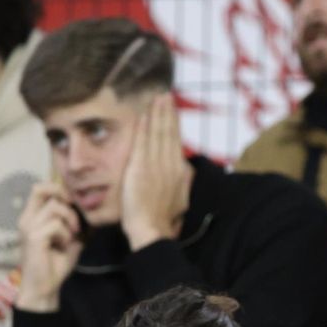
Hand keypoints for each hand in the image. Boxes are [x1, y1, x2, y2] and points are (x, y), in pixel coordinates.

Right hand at [16, 181, 82, 312]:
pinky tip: (64, 245)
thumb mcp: (70, 239)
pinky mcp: (33, 238)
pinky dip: (66, 234)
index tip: (73, 202)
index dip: (57, 188)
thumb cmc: (55, 264)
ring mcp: (28, 227)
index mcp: (33, 217)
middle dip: (65, 200)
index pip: (39, 189)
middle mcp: (27, 219)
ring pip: (54, 207)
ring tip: (72, 236)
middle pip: (42, 189)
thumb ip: (74, 223)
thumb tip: (90, 210)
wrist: (45, 287)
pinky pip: (55, 225)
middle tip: (75, 217)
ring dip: (70, 220)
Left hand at [120, 92, 190, 249]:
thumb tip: (186, 171)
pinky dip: (144, 127)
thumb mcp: (179, 201)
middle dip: (168, 113)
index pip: (176, 143)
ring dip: (158, 114)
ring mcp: (156, 166)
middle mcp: (171, 166)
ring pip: (158, 134)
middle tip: (166, 95)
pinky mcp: (141, 168)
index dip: (174, 124)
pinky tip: (145, 114)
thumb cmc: (162, 221)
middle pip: (169, 134)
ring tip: (158, 98)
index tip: (173, 110)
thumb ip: (182, 183)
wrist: (151, 231)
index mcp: (180, 173)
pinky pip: (143, 143)